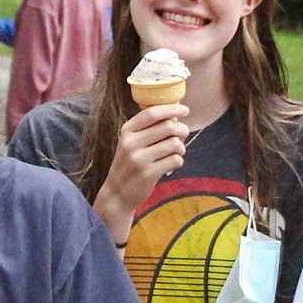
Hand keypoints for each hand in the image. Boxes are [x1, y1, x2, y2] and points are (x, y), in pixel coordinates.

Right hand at [94, 104, 189, 232]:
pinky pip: (175, 160)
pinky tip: (171, 165)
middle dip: (182, 130)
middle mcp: (131, 143)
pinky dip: (178, 161)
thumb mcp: (131, 143)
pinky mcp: (148, 174)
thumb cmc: (130, 164)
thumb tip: (175, 116)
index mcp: (127, 131)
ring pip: (174, 143)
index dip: (172, 109)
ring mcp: (138, 159)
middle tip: (183, 136)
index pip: (152, 113)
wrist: (117, 193)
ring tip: (176, 153)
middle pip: (168, 126)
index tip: (185, 110)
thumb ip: (148, 129)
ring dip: (181, 148)